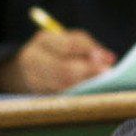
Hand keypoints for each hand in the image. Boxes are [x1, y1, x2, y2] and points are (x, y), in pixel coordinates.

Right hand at [0, 29, 115, 94]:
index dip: (90, 52)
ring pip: (62, 84)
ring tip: (103, 83)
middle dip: (88, 71)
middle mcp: (33, 59)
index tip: (109, 59)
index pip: (68, 45)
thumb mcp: (69, 41)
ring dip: (85, 84)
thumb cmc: (57, 50)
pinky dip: (77, 93)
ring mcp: (32, 79)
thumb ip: (89, 47)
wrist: (26, 68)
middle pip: (63, 68)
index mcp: (43, 40)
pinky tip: (90, 92)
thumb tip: (109, 59)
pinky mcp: (37, 94)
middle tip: (108, 73)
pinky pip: (60, 95)